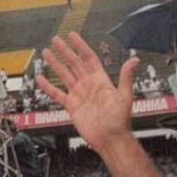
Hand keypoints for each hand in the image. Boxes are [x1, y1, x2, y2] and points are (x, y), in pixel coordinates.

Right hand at [35, 33, 138, 155]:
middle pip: (74, 63)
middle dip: (65, 51)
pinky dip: (48, 86)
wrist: (110, 140)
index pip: (88, 58)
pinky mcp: (72, 106)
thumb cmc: (120, 121)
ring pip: (64, 75)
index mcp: (100, 80)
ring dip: (55, 64)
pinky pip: (57, 94)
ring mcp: (79, 95)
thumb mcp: (125, 97)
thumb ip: (126, 77)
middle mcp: (88, 85)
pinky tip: (41, 79)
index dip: (81, 46)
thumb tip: (134, 60)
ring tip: (46, 53)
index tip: (73, 36)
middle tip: (56, 40)